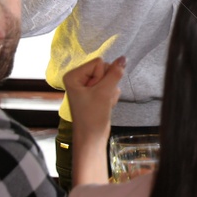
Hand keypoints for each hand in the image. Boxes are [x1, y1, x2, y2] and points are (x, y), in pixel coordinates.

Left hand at [64, 56, 124, 186]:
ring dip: (110, 91)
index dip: (103, 77)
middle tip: (100, 98)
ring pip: (109, 78)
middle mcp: (79, 78)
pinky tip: (105, 105)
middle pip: (104, 68)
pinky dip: (110, 96)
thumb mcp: (104, 92)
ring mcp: (87, 86)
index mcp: (73, 75)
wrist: (92, 138)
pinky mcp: (95, 93)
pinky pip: (110, 86)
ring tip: (102, 103)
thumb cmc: (93, 116)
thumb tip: (124, 58)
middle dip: (107, 84)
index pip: (99, 62)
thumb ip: (115, 73)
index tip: (95, 92)